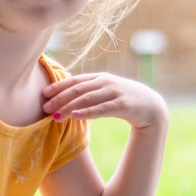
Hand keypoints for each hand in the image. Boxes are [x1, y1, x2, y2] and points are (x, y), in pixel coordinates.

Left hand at [41, 71, 168, 130]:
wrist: (151, 106)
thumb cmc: (123, 100)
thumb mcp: (105, 92)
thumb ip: (89, 92)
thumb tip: (66, 99)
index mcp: (100, 78)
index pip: (75, 80)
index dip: (59, 86)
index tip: (44, 94)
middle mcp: (106, 82)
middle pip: (78, 89)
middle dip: (60, 98)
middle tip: (45, 108)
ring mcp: (115, 92)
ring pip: (87, 99)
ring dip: (70, 107)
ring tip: (56, 116)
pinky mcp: (123, 105)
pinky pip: (102, 109)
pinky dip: (88, 112)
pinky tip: (76, 117)